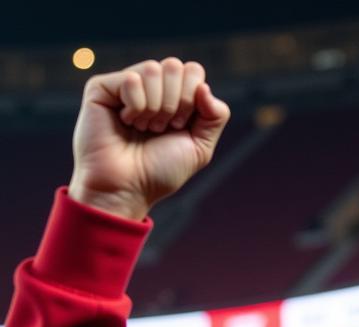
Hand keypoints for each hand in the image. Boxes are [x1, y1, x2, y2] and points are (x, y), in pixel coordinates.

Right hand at [68, 58, 229, 220]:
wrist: (129, 187)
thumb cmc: (161, 171)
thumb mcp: (200, 147)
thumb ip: (215, 117)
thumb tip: (204, 86)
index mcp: (174, 96)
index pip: (194, 71)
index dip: (193, 99)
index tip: (180, 126)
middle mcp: (151, 87)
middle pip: (176, 66)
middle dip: (176, 103)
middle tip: (162, 128)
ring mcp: (126, 85)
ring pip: (154, 69)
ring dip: (156, 107)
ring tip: (144, 128)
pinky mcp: (102, 87)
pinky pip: (132, 79)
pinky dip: (136, 106)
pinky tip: (126, 122)